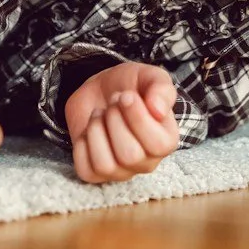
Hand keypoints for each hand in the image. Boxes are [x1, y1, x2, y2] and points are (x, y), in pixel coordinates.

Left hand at [64, 61, 178, 183]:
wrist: (101, 88)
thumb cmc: (130, 85)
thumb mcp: (150, 77)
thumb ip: (161, 89)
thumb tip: (158, 110)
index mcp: (166, 141)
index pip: (158, 145)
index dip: (138, 118)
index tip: (127, 95)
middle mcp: (146, 162)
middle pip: (129, 155)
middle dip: (115, 119)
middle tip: (112, 102)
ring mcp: (120, 171)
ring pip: (106, 165)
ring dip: (97, 130)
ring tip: (99, 114)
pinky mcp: (94, 172)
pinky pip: (86, 170)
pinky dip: (82, 145)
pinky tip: (89, 129)